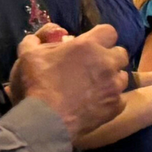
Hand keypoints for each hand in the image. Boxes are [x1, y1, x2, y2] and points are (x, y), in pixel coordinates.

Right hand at [11, 25, 126, 137]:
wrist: (45, 120)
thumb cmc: (36, 84)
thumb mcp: (27, 55)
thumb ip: (35, 40)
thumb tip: (38, 37)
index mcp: (87, 46)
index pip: (109, 31)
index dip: (101, 37)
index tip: (92, 45)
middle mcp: (106, 63)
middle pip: (121, 53)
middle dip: (110, 57)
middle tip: (95, 66)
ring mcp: (113, 86)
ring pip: (123, 76)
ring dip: (112, 78)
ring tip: (98, 86)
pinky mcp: (115, 107)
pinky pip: (120, 99)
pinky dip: (111, 100)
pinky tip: (98, 103)